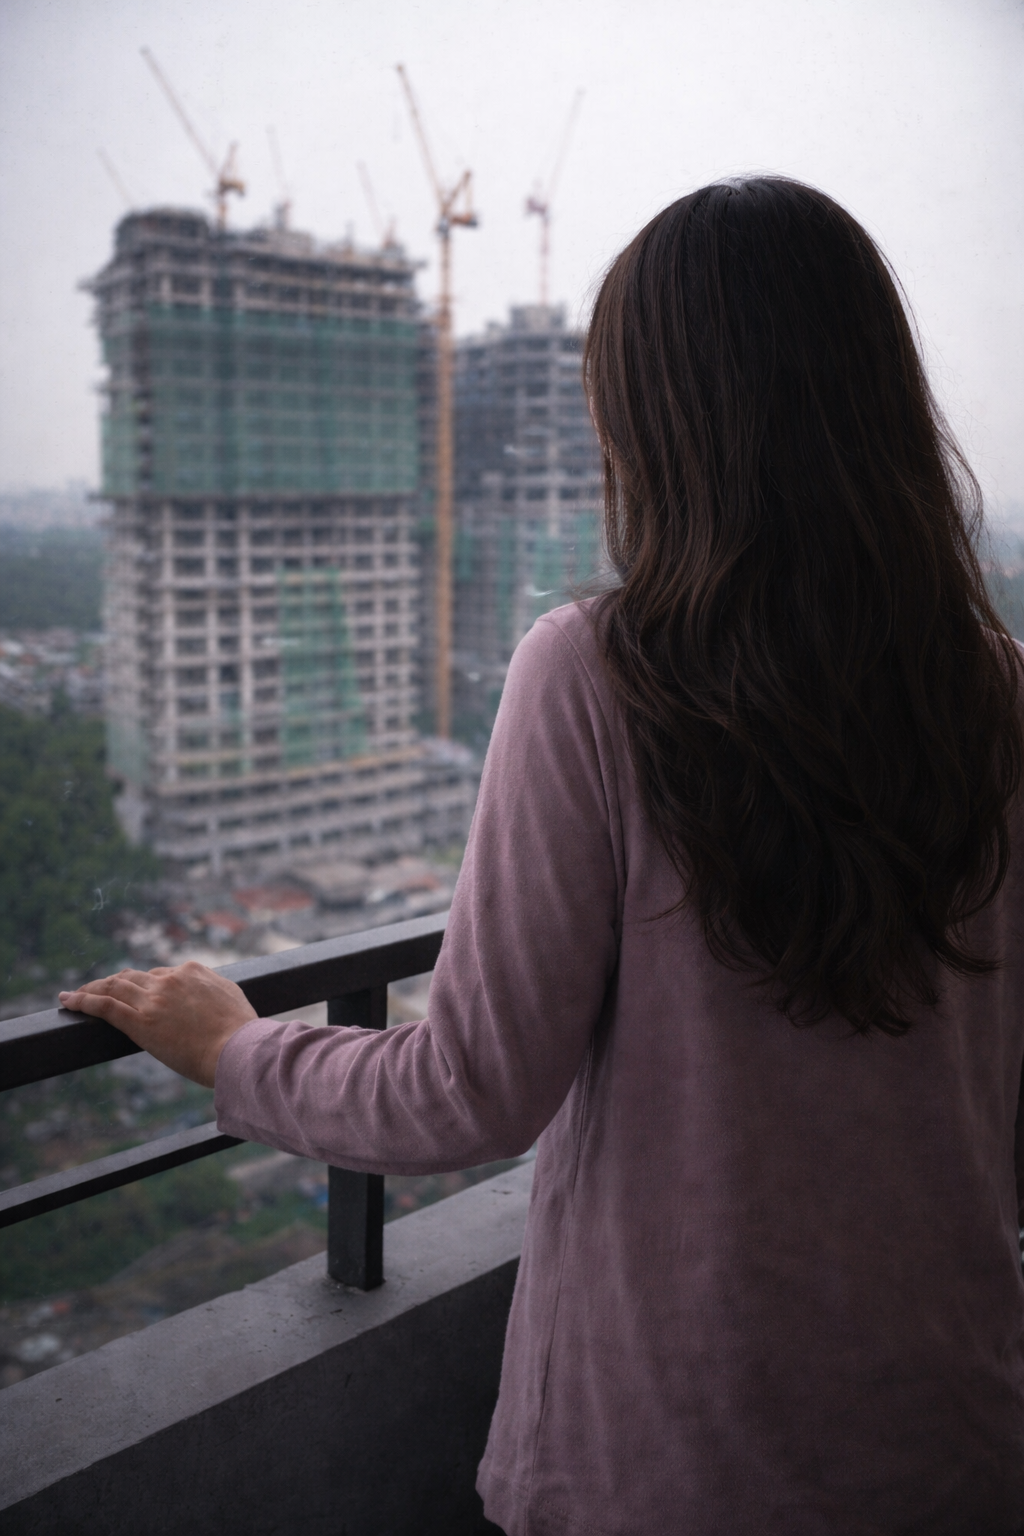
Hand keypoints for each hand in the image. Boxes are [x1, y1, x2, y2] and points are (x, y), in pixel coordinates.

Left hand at [59, 962, 257, 1088]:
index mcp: (193, 972)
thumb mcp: (233, 998)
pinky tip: (67, 1000)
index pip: (161, 974)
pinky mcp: (139, 1021)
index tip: (137, 995)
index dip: (146, 985)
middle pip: (133, 977)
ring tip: (77, 995)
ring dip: (92, 989)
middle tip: (100, 990)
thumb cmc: (241, 1034)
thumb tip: (211, 995)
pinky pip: (104, 1005)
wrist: (237, 1050)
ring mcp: (153, 999)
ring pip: (114, 986)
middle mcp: (169, 980)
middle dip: (114, 983)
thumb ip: (216, 990)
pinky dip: (82, 1000)